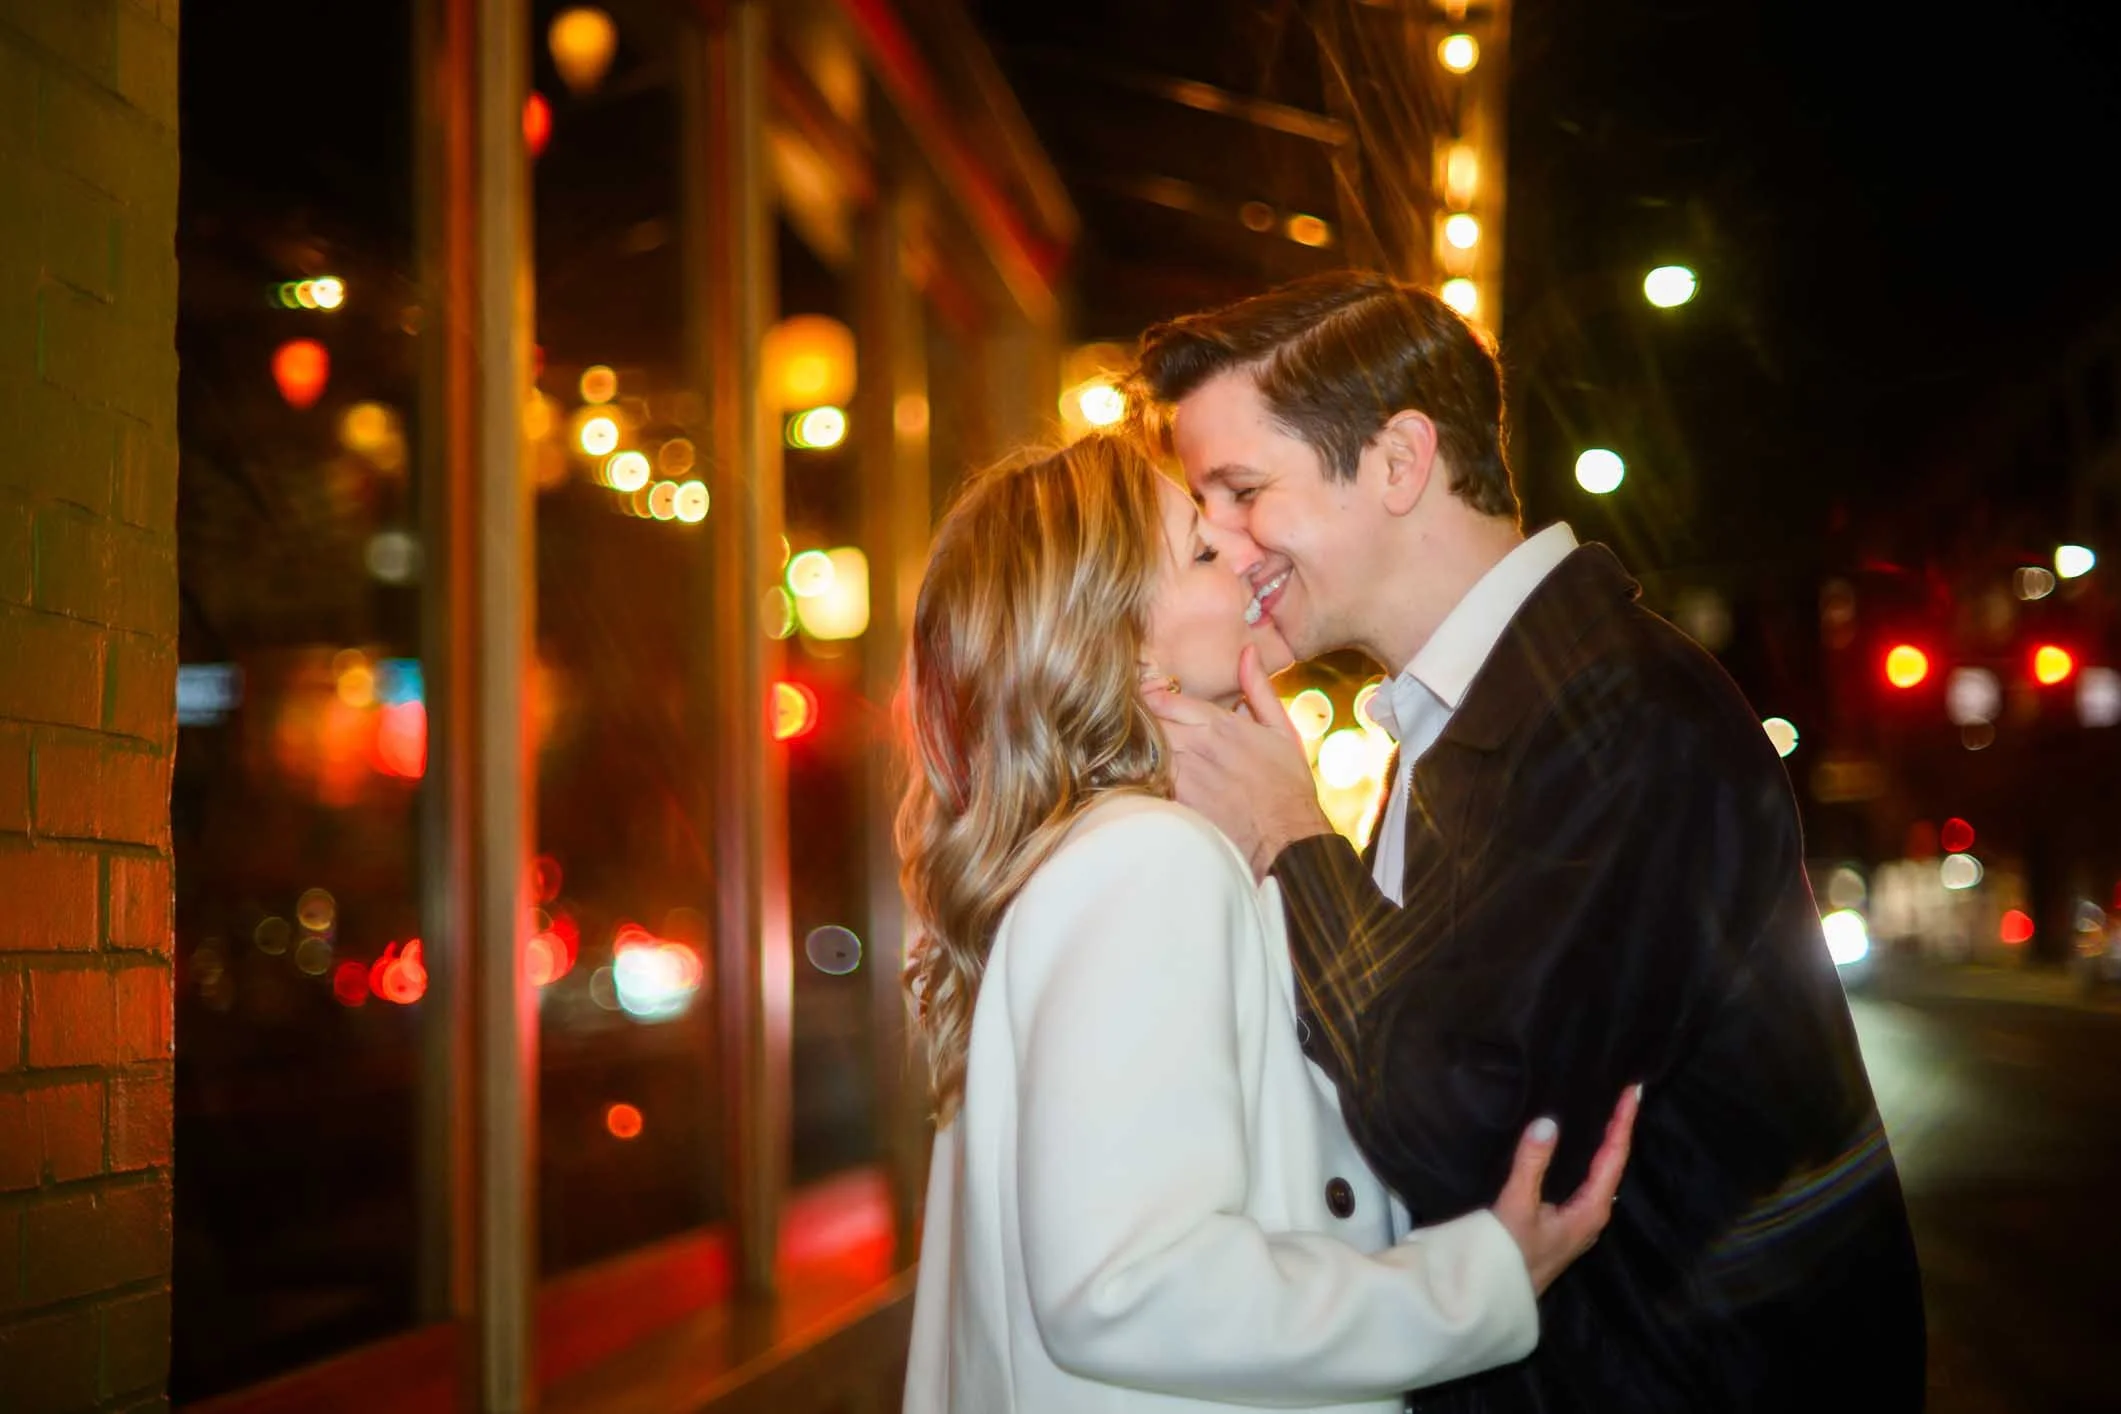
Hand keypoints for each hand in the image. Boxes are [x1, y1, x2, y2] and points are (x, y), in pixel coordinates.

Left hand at [1146, 646, 1334, 878]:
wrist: (1285, 837)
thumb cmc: (1287, 784)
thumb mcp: (1282, 729)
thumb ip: (1259, 689)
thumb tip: (1246, 652)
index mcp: (1221, 723)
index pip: (1167, 699)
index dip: (1151, 695)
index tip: (1144, 695)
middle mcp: (1199, 744)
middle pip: (1150, 720)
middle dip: (1140, 717)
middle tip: (1130, 717)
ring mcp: (1185, 773)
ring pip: (1146, 747)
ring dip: (1140, 743)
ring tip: (1131, 743)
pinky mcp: (1179, 800)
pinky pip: (1150, 778)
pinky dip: (1144, 772)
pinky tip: (1143, 772)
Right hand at [1490, 1084, 1639, 1294]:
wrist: (1496, 1296)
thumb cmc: (1509, 1255)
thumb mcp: (1517, 1206)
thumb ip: (1532, 1164)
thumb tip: (1548, 1122)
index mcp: (1591, 1209)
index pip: (1615, 1157)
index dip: (1623, 1122)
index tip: (1632, 1092)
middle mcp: (1593, 1213)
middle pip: (1615, 1163)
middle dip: (1620, 1128)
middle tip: (1623, 1094)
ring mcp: (1582, 1219)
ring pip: (1602, 1172)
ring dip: (1606, 1142)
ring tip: (1608, 1111)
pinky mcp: (1567, 1220)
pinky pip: (1588, 1179)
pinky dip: (1590, 1156)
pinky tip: (1580, 1146)